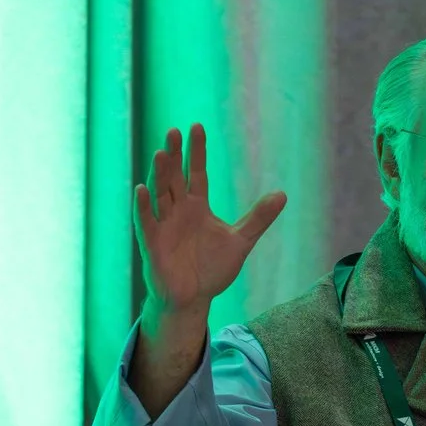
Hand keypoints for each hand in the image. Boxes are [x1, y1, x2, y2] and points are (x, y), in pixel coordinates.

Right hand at [128, 124, 284, 411]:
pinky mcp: (153, 245)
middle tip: (174, 131)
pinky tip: (142, 189)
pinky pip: (147, 223)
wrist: (194, 298)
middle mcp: (178, 211)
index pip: (196, 173)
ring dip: (159, 174)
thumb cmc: (212, 269)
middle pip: (175, 177)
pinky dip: (144, 207)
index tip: (196, 127)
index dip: (197, 152)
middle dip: (175, 156)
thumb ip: (259, 218)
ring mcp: (164, 226)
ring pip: (160, 194)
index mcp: (197, 206)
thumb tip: (282, 194)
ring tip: (160, 152)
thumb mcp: (240, 241)